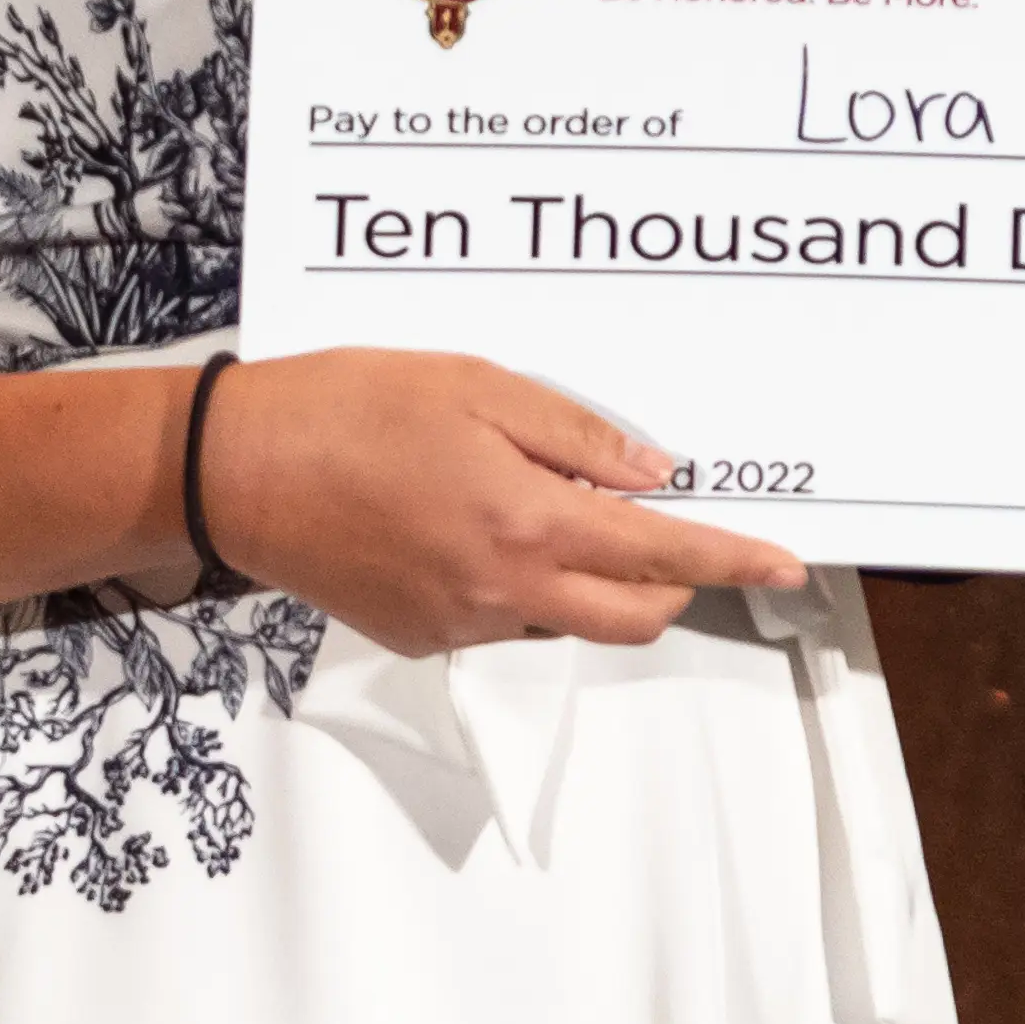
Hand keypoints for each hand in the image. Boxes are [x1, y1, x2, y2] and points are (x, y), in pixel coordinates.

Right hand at [194, 348, 806, 654]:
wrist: (237, 472)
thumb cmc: (349, 408)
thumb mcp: (477, 386)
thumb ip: (577, 434)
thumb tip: (655, 473)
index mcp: (528, 522)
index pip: (663, 556)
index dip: (733, 560)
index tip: (786, 565)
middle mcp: (505, 591)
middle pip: (635, 616)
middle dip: (669, 578)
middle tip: (654, 519)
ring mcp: (463, 624)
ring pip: (569, 619)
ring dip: (588, 576)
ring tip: (536, 500)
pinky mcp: (422, 637)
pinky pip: (507, 621)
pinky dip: (522, 582)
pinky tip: (472, 525)